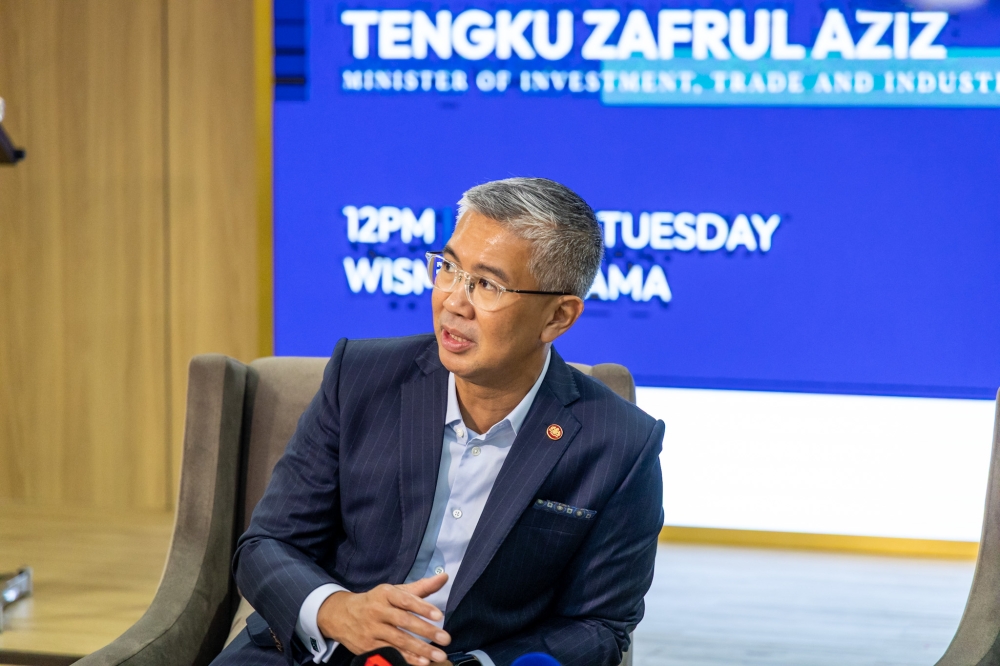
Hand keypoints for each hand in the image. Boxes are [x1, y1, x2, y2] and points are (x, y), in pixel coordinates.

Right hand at [317, 573, 451, 665]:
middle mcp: (377, 611)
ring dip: (419, 649)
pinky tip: (421, 662)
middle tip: (446, 639)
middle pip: (403, 622)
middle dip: (426, 631)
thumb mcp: (395, 591)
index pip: (405, 600)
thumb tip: (444, 576)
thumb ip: (421, 587)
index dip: (422, 607)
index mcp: (385, 594)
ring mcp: (371, 630)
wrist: (341, 615)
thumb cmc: (376, 601)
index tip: (439, 615)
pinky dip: (405, 658)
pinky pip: (389, 653)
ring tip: (438, 655)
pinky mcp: (367, 647)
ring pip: (398, 640)